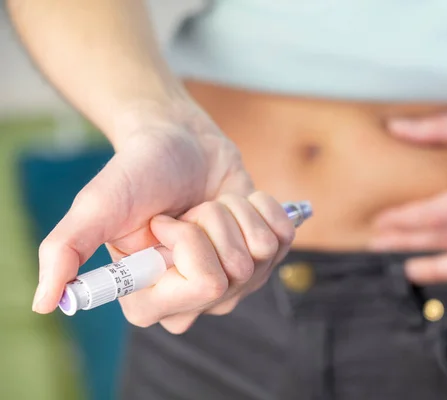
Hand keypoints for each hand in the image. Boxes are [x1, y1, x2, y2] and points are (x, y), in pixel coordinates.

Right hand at [32, 101, 294, 333]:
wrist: (178, 143)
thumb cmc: (137, 172)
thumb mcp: (98, 205)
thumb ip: (66, 250)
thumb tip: (45, 302)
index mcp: (156, 298)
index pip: (203, 289)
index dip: (190, 245)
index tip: (166, 222)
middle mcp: (199, 299)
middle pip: (236, 273)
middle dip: (211, 223)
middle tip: (187, 210)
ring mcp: (238, 280)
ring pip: (262, 252)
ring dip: (233, 211)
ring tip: (207, 204)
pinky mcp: (267, 254)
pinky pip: (284, 235)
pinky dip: (261, 205)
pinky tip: (236, 201)